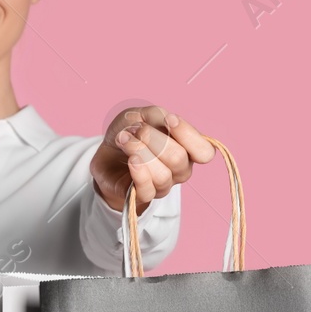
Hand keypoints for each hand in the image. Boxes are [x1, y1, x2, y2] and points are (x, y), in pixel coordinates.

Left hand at [89, 105, 214, 214]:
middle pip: (179, 159)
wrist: (106, 152)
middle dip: (154, 139)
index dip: (188, 135)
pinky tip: (131, 159)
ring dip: (140, 152)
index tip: (168, 120)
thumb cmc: (131, 133)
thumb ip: (157, 115)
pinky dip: (138, 172)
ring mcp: (163, 185)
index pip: (204, 152)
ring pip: (162, 175)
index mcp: (188, 149)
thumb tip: (165, 121)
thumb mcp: (142, 115)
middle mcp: (180, 170)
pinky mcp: (143, 196)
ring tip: (125, 140)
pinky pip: (147, 190)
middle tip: (138, 129)